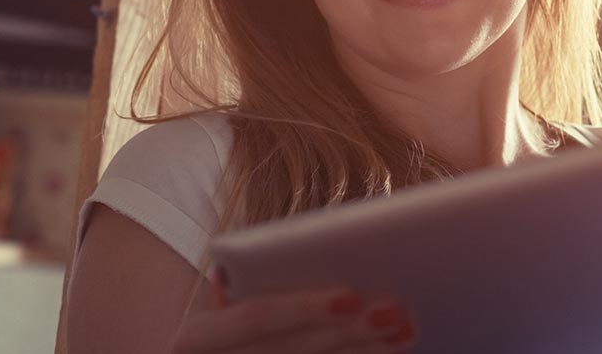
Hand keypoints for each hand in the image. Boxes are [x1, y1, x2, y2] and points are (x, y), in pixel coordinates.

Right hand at [171, 286, 415, 353]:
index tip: (352, 297)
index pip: (255, 318)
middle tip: (397, 313)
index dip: (303, 308)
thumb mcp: (225, 312)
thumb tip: (325, 257)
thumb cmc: (225, 332)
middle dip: (350, 333)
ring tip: (403, 334)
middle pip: (291, 352)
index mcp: (198, 338)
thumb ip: (257, 285)